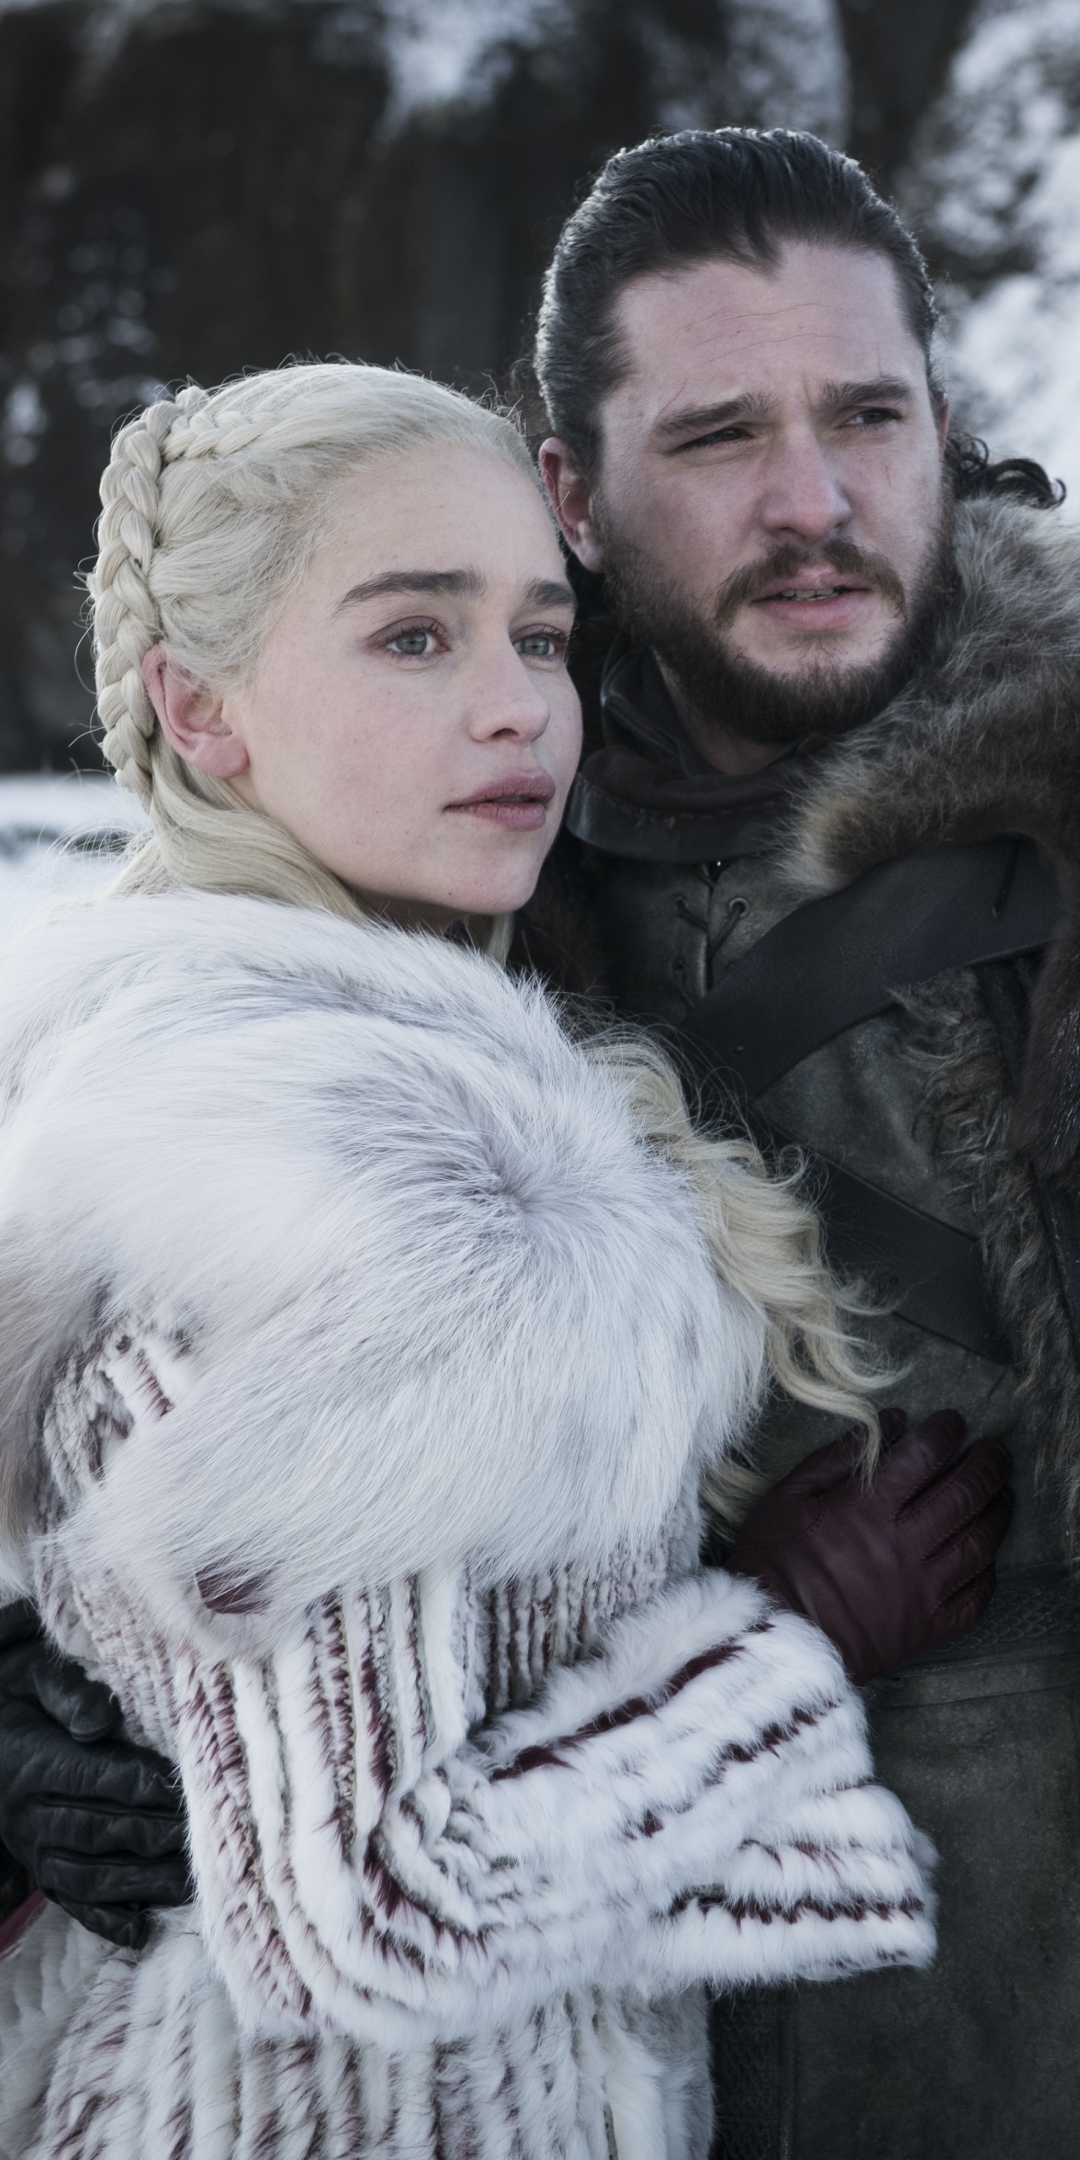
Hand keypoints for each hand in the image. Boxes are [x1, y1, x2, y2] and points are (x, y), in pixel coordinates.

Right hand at [0, 1599, 191, 1947]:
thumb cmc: (20, 1693)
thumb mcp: (34, 1676)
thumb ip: (68, 1693)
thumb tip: (101, 1721)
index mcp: (31, 1762)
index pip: (93, 1777)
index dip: (139, 1782)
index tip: (182, 1785)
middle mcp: (28, 1813)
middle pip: (97, 1829)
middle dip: (152, 1834)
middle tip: (201, 1837)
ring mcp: (32, 1848)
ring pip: (89, 1873)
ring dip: (140, 1883)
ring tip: (188, 1885)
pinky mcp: (38, 1870)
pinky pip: (70, 1901)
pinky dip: (104, 1919)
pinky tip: (141, 1929)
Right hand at [726, 1410, 1013, 1684]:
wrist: (774, 1640)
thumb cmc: (772, 1563)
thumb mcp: (787, 1496)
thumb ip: (837, 1457)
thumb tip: (887, 1424)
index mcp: (868, 1509)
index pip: (924, 1456)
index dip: (945, 1432)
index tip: (953, 1422)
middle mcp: (903, 1545)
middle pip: (963, 1494)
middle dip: (987, 1464)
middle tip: (995, 1450)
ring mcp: (920, 1589)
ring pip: (978, 1543)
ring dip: (997, 1512)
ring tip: (1003, 1493)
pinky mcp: (926, 1628)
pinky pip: (974, 1598)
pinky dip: (988, 1572)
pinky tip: (988, 1555)